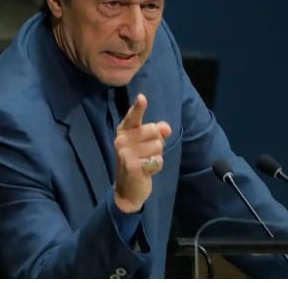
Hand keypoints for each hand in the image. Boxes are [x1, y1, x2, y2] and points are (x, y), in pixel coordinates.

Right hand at [112, 93, 171, 212]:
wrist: (128, 189)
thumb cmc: (138, 160)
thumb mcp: (147, 144)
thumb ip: (158, 132)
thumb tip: (166, 128)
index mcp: (124, 131)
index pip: (133, 116)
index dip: (139, 107)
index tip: (142, 98)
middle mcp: (122, 140)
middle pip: (154, 131)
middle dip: (157, 142)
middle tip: (147, 153)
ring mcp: (126, 153)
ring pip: (158, 146)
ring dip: (157, 156)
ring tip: (146, 162)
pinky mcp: (133, 166)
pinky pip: (157, 160)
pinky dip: (156, 166)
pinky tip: (147, 171)